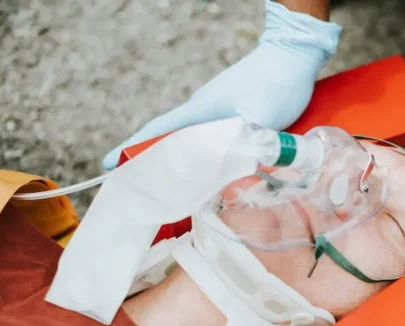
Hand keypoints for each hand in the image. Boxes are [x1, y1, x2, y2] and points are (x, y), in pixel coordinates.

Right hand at [101, 0, 340, 168]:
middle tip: (145, 191)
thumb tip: (232, 174)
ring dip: (183, 162)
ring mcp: (218, 109)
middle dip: (155, 164)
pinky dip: (206, 155)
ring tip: (178, 189)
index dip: (134, 147)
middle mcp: (203, 110)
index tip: (111, 164)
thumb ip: (245, 145)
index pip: (158, 131)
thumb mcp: (260, 119)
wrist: (294, 55)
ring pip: (193, 141)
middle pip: (172, 140)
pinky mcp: (234, 111)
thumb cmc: (276, 83)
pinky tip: (215, 171)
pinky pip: (212, 138)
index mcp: (200, 110)